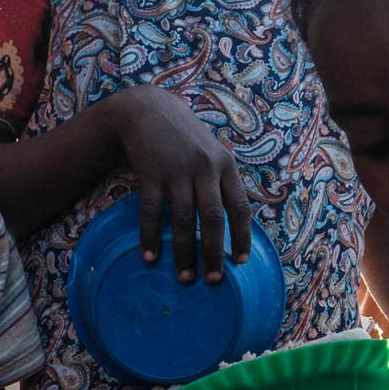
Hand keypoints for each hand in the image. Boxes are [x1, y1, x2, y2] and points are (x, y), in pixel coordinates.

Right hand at [105, 87, 250, 282]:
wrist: (146, 109)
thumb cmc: (182, 137)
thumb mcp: (210, 151)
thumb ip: (221, 180)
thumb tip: (231, 222)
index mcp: (225, 165)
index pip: (240, 207)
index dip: (242, 237)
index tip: (240, 262)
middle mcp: (206, 167)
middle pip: (214, 218)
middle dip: (214, 252)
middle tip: (213, 280)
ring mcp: (179, 169)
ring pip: (185, 220)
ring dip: (184, 252)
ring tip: (184, 277)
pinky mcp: (152, 172)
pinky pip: (153, 212)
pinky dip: (152, 237)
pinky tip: (150, 256)